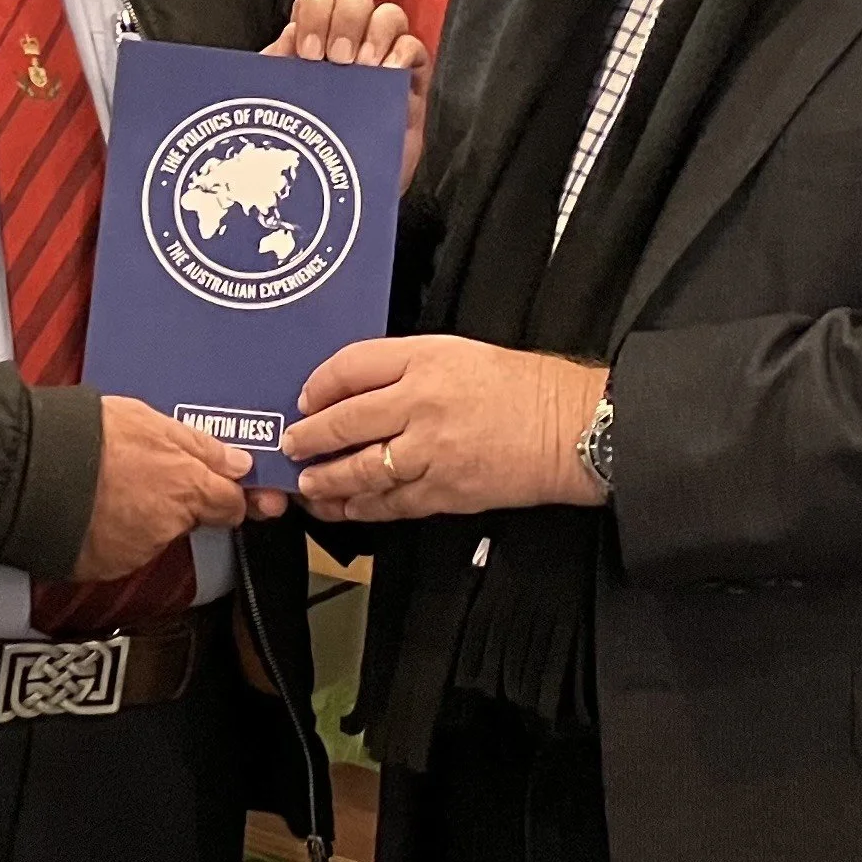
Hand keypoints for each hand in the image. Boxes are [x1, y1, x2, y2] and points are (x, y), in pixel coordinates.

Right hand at [72, 397, 250, 579]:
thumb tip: (238, 463)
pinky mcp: (104, 567)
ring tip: (105, 487)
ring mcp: (135, 551)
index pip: (232, 506)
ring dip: (139, 516)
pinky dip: (110, 534)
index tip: (226, 490)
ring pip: (152, 535)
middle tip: (143, 475)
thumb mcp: (151, 421)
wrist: (30, 470)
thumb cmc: (87, 439)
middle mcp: (167, 526)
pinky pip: (118, 551)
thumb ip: (201, 446)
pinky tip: (89, 509)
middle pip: (190, 520)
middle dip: (176, 502)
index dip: (229, 496)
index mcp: (186, 488)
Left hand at [267, 0, 430, 191]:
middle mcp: (350, 43)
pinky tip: (388, 74)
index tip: (308, 54)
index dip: (315, 14)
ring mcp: (383, 60)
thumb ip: (273, 75)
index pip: (318, 0)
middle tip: (337, 60)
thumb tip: (279, 46)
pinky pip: (415, 47)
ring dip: (375, 32)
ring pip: (389, 14)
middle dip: (345, 19)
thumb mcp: (278, 108)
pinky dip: (403, 53)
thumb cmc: (305, 150)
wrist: (340, 198)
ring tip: (364, 67)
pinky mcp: (410, 83)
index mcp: (314, 41)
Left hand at [282, 338, 608, 520]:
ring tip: (308, 483)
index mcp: (425, 360)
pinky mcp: (443, 490)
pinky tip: (343, 506)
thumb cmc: (523, 388)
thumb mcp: (460, 354)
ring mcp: (430, 450)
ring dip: (326, 480)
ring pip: (359, 469)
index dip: (318, 386)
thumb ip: (407, 369)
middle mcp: (421, 403)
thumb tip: (358, 390)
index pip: (350, 367)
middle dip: (308, 438)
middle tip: (291, 446)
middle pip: (344, 421)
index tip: (306, 399)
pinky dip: (360, 507)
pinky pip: (388, 503)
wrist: (569, 428)